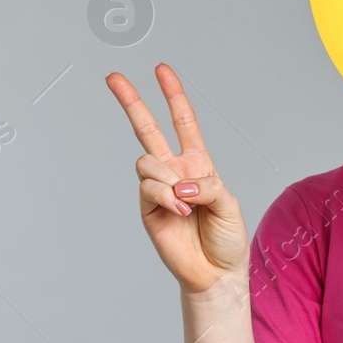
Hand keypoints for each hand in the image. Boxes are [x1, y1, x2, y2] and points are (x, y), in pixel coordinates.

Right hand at [106, 64, 248, 294]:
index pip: (183, 122)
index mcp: (198, 163)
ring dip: (168, 180)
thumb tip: (178, 183)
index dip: (173, 95)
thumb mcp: (228, 204)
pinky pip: (148, 188)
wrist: (214, 272)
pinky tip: (180, 212)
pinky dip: (166, 197)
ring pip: (147, 162)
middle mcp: (174, 171)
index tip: (162, 70)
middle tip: (113, 77)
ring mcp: (158, 189)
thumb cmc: (226, 237)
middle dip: (131, 101)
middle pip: (147, 129)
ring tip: (185, 205)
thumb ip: (207, 186)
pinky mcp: (147, 209)